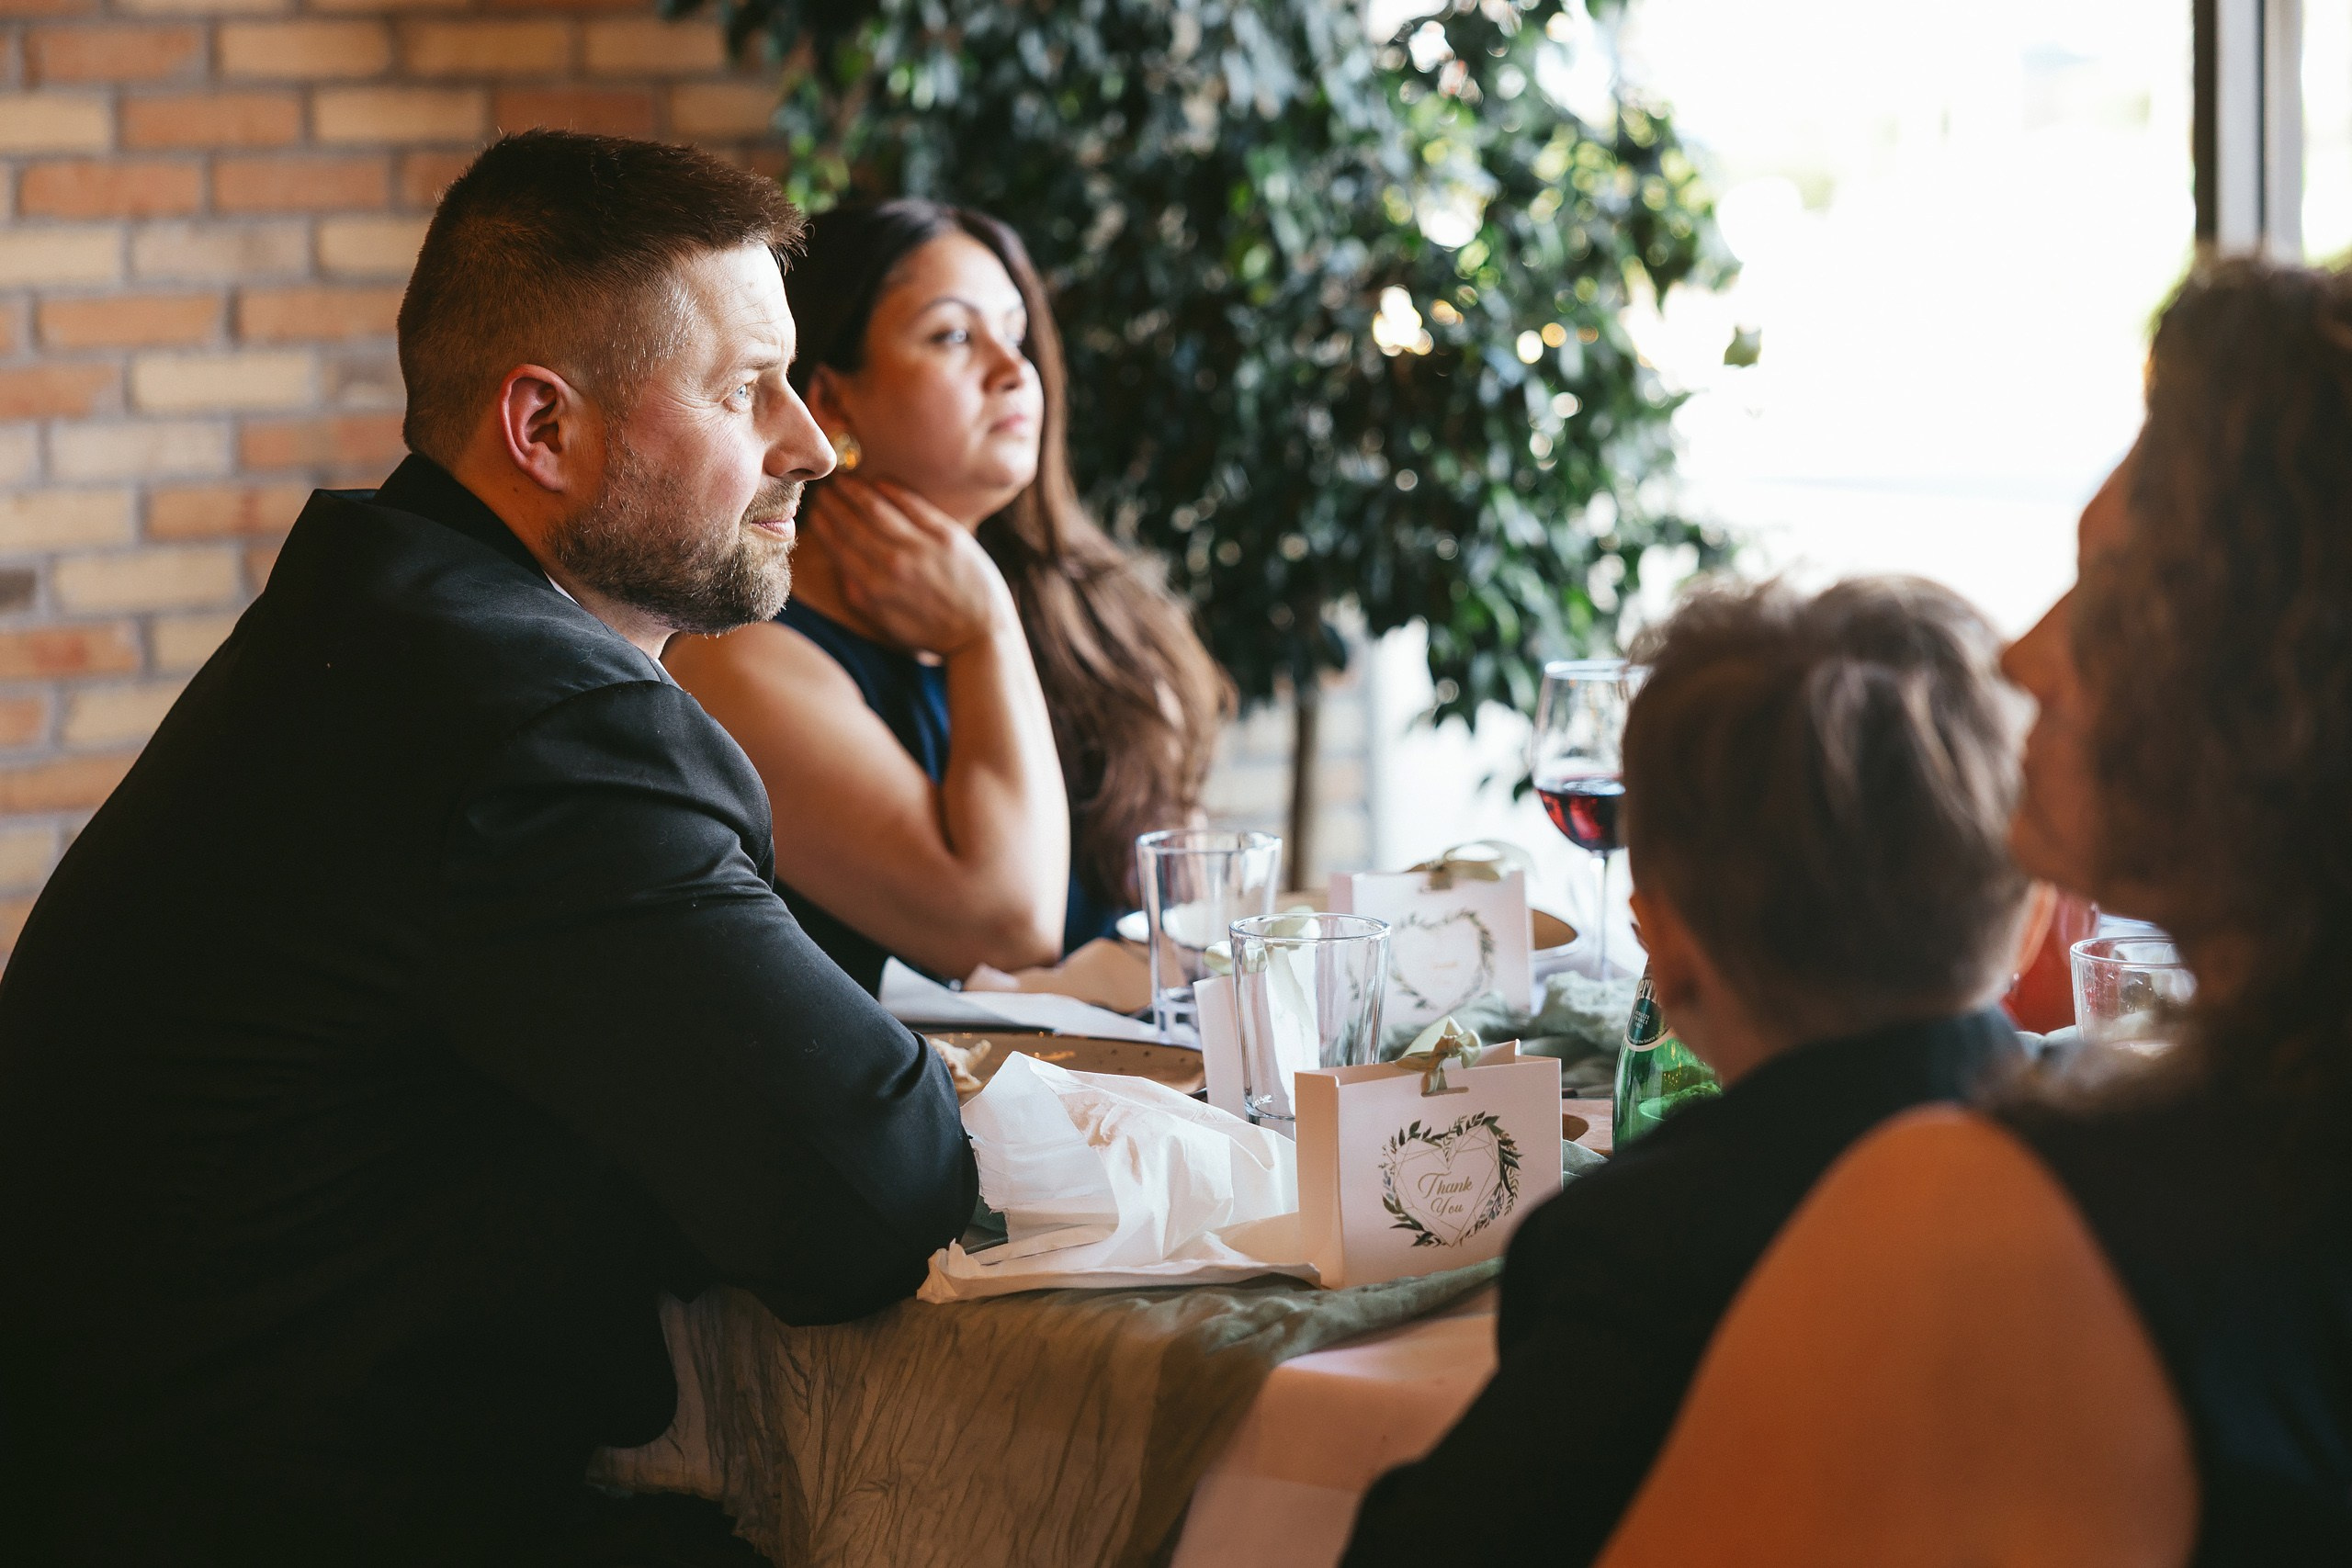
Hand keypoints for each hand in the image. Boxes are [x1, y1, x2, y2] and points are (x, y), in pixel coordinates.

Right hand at [804, 478, 1008, 654]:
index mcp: (874, 588)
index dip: (823, 525)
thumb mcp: (885, 622)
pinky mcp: (946, 534)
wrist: (981, 632)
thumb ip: (858, 594)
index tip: (814, 511)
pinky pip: (911, 503)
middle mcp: (893, 564)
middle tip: (824, 489)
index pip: (839, 546)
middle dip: (834, 503)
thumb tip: (839, 564)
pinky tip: (878, 481)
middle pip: (853, 523)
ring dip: (856, 490)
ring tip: (845, 480)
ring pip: (877, 508)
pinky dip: (891, 489)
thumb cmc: (931, 631)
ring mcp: (921, 546)